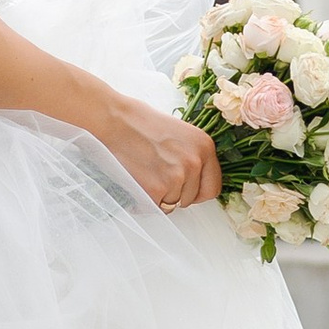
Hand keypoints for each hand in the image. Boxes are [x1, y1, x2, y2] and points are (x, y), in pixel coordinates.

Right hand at [98, 100, 223, 212]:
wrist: (115, 121)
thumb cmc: (141, 123)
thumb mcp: (180, 134)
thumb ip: (192, 156)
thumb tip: (195, 181)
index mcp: (205, 146)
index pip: (213, 187)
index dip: (197, 191)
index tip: (186, 189)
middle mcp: (195, 162)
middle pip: (191, 199)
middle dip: (175, 193)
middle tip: (157, 176)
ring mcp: (177, 177)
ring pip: (173, 204)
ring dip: (159, 196)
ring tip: (146, 173)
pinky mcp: (157, 189)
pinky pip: (155, 207)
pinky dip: (145, 199)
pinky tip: (138, 179)